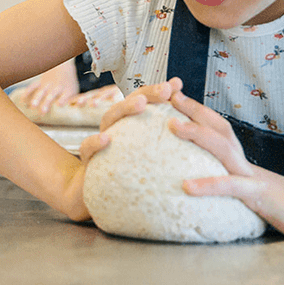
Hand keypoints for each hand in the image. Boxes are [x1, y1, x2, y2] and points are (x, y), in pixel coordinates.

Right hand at [54, 80, 181, 219]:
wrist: (95, 200)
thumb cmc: (128, 180)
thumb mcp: (150, 162)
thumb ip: (165, 144)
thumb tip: (195, 133)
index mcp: (131, 127)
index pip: (144, 102)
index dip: (159, 91)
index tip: (177, 84)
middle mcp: (115, 129)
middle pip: (129, 104)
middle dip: (146, 93)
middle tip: (165, 90)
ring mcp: (100, 141)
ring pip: (109, 118)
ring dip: (124, 108)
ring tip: (140, 104)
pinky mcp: (88, 159)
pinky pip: (88, 148)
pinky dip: (95, 142)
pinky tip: (106, 139)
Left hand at [164, 90, 283, 239]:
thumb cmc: (282, 204)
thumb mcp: (248, 188)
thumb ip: (229, 180)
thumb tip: (202, 178)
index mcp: (241, 161)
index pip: (217, 128)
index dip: (196, 111)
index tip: (173, 96)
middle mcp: (245, 162)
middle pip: (218, 127)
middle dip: (192, 109)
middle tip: (168, 94)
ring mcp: (252, 176)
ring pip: (223, 149)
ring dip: (197, 134)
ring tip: (172, 126)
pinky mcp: (259, 195)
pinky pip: (231, 187)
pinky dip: (209, 185)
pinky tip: (187, 186)